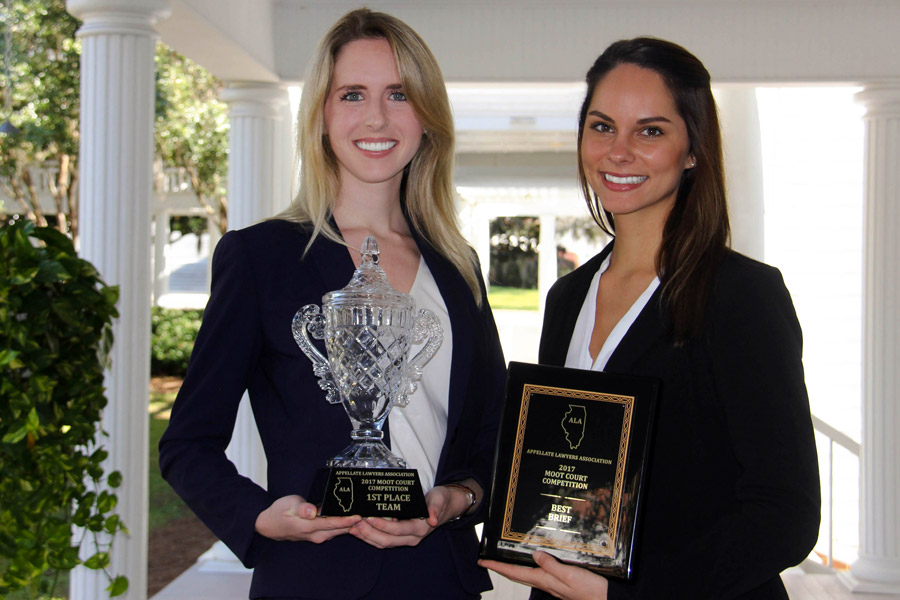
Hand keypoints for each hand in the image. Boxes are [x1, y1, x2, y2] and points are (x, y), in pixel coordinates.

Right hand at [254, 495, 359, 542]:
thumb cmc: (279, 512)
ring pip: (339, 530)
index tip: (359, 516)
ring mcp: (318, 536)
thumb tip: (312, 511)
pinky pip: (336, 530)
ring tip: (367, 515)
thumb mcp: (288, 506)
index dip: (346, 520)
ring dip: (352, 524)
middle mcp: (316, 534)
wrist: (270, 525)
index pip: (332, 523)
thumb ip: (301, 508)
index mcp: (309, 527)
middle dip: (355, 523)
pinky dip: (345, 524)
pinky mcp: (319, 534)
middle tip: (370, 514)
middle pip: (340, 529)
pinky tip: (354, 518)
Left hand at [348, 483, 469, 548]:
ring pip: (382, 543)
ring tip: (352, 528)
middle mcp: (412, 537)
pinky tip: (359, 529)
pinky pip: (383, 540)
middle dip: (369, 533)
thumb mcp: (439, 500)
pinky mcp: (400, 536)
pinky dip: (370, 536)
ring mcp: (405, 539)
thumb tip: (431, 520)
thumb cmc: (441, 500)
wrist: (446, 506)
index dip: (382, 526)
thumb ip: (435, 509)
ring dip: (367, 537)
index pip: (397, 530)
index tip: (368, 518)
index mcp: (420, 529)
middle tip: (355, 523)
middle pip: (386, 541)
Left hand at [479, 551, 608, 599]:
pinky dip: (530, 567)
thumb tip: (534, 554)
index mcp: (544, 580)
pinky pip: (539, 574)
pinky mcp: (561, 582)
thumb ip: (551, 565)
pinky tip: (534, 562)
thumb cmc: (590, 589)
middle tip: (488, 561)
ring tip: (505, 559)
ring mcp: (552, 583)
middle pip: (517, 574)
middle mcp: (545, 582)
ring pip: (527, 574)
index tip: (483, 562)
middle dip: (501, 567)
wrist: (606, 598)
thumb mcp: (570, 574)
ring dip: (514, 567)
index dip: (498, 566)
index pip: (515, 572)